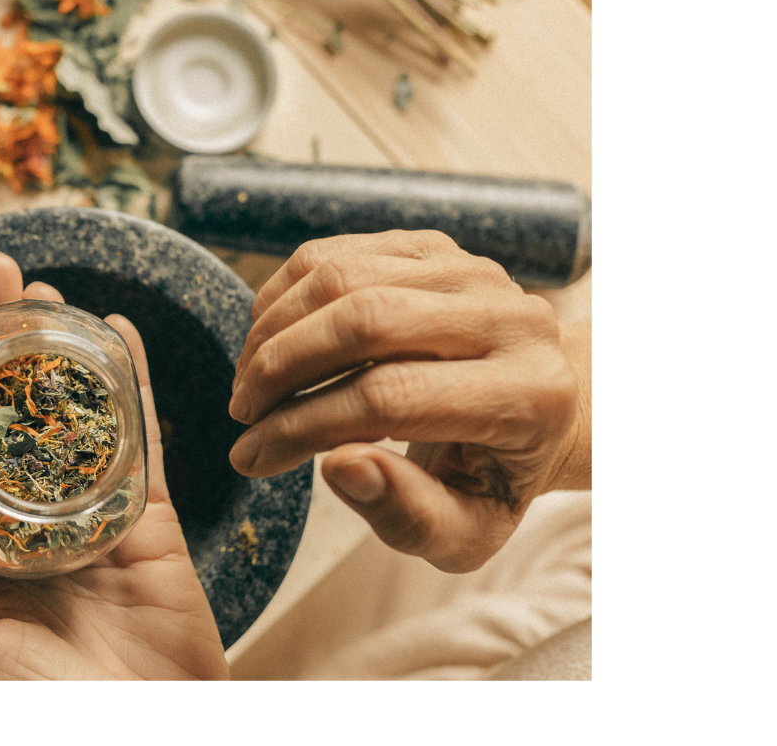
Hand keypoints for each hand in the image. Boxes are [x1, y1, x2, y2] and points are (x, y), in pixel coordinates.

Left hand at [0, 252, 228, 679]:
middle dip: (2, 338)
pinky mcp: (152, 524)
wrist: (139, 738)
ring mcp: (92, 516)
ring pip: (76, 412)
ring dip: (61, 346)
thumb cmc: (35, 711)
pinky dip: (136, 386)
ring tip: (43, 285)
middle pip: (14, 410)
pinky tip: (121, 332)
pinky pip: (143, 443)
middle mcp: (30, 521)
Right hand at [229, 231, 592, 572]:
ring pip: (341, 278)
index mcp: (528, 395)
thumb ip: (409, 515)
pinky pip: (336, 254)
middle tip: (242, 413)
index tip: (253, 456)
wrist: (533, 408)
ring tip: (250, 384)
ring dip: (273, 331)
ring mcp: (471, 271)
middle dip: (279, 369)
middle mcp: (510, 319)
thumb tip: (341, 467)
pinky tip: (269, 342)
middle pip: (364, 321)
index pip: (389, 398)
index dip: (303, 426)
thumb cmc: (491, 475)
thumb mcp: (465, 530)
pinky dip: (283, 296)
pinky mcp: (433, 246)